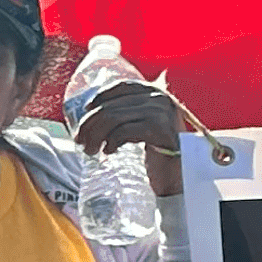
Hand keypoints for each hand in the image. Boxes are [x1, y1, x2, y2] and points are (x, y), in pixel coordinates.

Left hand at [72, 72, 195, 197]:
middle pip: (112, 106)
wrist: (180, 174)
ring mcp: (162, 113)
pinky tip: (108, 151)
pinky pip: (124, 131)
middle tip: (80, 142)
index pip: (121, 87)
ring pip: (114, 118)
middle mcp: (160, 98)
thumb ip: (126, 113)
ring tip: (90, 150)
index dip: (100, 98)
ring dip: (95, 136)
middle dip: (90, 125)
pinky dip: (111, 142)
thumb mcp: (141, 125)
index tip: (86, 112)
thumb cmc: (159, 152)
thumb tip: (91, 112)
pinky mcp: (160, 130)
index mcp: (156, 92)